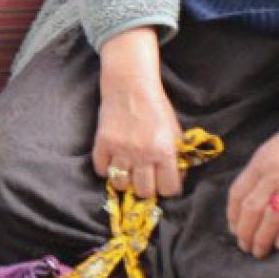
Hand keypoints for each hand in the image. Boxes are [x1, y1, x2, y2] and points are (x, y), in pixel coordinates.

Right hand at [93, 29, 182, 198]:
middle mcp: (143, 154)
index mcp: (165, 151)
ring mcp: (120, 149)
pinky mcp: (102, 143)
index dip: (168, 187)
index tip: (165, 181)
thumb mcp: (175, 132)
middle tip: (145, 177)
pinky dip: (106, 168)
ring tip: (128, 172)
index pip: (169, 189)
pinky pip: (101, 169)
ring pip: (121, 184)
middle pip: (144, 191)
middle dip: (147, 187)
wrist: (130, 85)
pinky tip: (112, 161)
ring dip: (125, 181)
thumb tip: (176, 178)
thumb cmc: (156, 108)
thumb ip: (177, 156)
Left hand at [227, 88, 278, 256]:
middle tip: (245, 247)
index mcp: (262, 161)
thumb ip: (261, 171)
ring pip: (271, 217)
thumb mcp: (275, 149)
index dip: (233, 216)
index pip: (238, 193)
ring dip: (262, 239)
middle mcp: (276, 172)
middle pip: (251, 209)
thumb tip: (247, 200)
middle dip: (245, 232)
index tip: (234, 230)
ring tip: (260, 251)